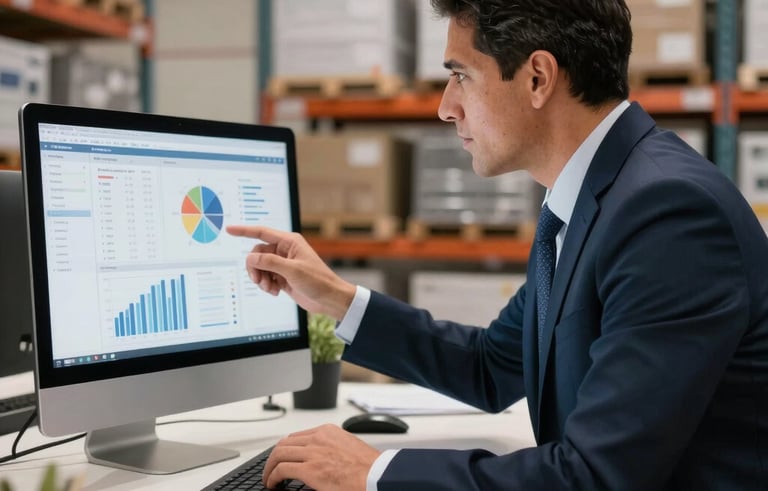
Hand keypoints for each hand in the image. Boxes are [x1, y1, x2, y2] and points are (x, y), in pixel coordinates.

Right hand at [226, 225, 355, 318]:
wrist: (328, 299)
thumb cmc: (318, 281)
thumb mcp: (292, 270)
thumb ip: (270, 262)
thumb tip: (250, 258)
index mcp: (290, 242)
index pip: (262, 233)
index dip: (244, 231)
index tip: (229, 230)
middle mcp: (285, 251)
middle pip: (257, 254)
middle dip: (255, 268)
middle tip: (259, 281)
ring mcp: (283, 264)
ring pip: (259, 267)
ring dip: (261, 279)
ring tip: (270, 288)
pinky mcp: (282, 277)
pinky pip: (265, 277)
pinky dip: (266, 285)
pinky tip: (276, 292)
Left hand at [263, 424, 380, 490]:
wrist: (376, 475)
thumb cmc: (368, 466)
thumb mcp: (347, 446)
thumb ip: (330, 448)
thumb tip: (319, 459)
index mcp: (327, 431)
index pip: (296, 436)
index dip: (285, 448)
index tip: (281, 458)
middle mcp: (318, 438)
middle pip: (284, 443)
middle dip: (273, 458)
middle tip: (270, 469)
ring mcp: (312, 452)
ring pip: (278, 455)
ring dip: (270, 468)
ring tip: (269, 479)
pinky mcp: (310, 470)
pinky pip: (281, 470)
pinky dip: (273, 478)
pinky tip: (273, 485)